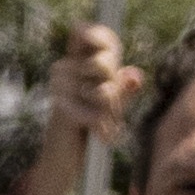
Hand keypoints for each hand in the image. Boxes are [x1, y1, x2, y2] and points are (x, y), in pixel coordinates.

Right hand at [13, 15, 136, 194]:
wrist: (62, 160)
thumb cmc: (87, 128)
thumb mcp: (109, 105)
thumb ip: (122, 88)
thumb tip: (135, 75)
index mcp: (73, 62)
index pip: (87, 33)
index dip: (103, 39)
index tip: (112, 55)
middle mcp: (62, 70)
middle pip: (104, 64)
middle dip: (115, 89)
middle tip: (109, 110)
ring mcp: (59, 89)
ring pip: (105, 90)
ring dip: (111, 112)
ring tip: (101, 123)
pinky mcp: (62, 111)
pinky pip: (99, 113)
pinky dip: (104, 128)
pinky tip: (97, 135)